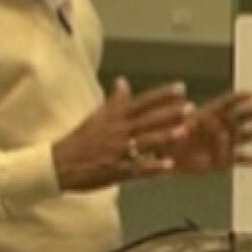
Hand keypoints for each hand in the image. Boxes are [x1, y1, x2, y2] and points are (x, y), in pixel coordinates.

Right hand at [52, 79, 190, 191]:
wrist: (61, 163)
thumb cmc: (82, 140)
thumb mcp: (98, 116)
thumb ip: (115, 100)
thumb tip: (123, 81)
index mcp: (115, 117)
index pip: (143, 102)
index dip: (162, 95)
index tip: (181, 87)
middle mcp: (119, 131)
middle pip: (148, 120)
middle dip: (169, 113)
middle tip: (190, 107)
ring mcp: (119, 151)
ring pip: (146, 142)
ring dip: (165, 136)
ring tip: (184, 132)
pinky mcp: (118, 170)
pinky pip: (139, 168)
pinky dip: (154, 167)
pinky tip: (170, 166)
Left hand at [165, 90, 251, 174]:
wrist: (168, 158)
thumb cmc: (168, 139)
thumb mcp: (172, 130)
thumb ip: (182, 127)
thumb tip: (188, 121)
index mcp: (206, 116)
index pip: (224, 104)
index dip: (237, 99)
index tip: (251, 94)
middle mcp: (218, 128)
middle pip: (239, 118)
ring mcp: (222, 144)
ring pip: (243, 137)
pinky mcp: (222, 161)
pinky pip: (239, 160)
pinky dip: (250, 161)